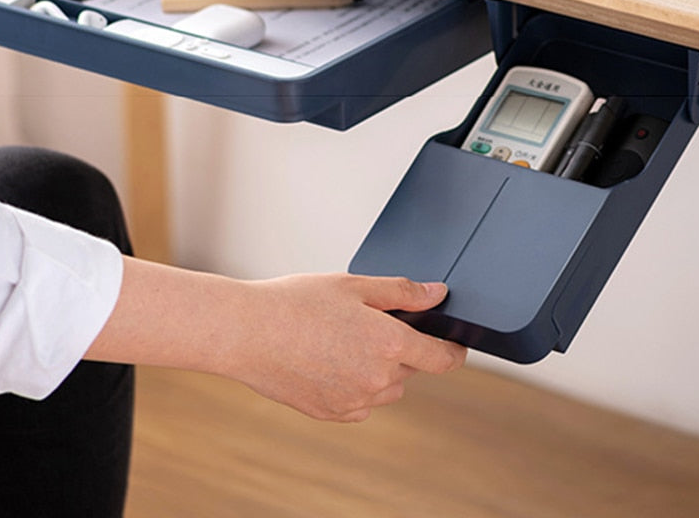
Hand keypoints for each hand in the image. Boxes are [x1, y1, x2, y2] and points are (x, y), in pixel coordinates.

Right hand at [222, 273, 465, 422]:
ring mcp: (354, 401)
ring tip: (340, 339)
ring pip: (385, 388)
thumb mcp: (353, 285)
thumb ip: (401, 292)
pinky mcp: (331, 413)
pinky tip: (327, 359)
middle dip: (400, 348)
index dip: (452, 348)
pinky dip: (354, 385)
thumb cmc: (294, 302)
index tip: (453, 343)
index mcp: (389, 344)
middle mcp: (378, 379)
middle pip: (410, 368)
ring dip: (378, 368)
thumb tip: (437, 294)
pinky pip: (359, 402)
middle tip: (366, 322)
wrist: (245, 331)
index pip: (442, 358)